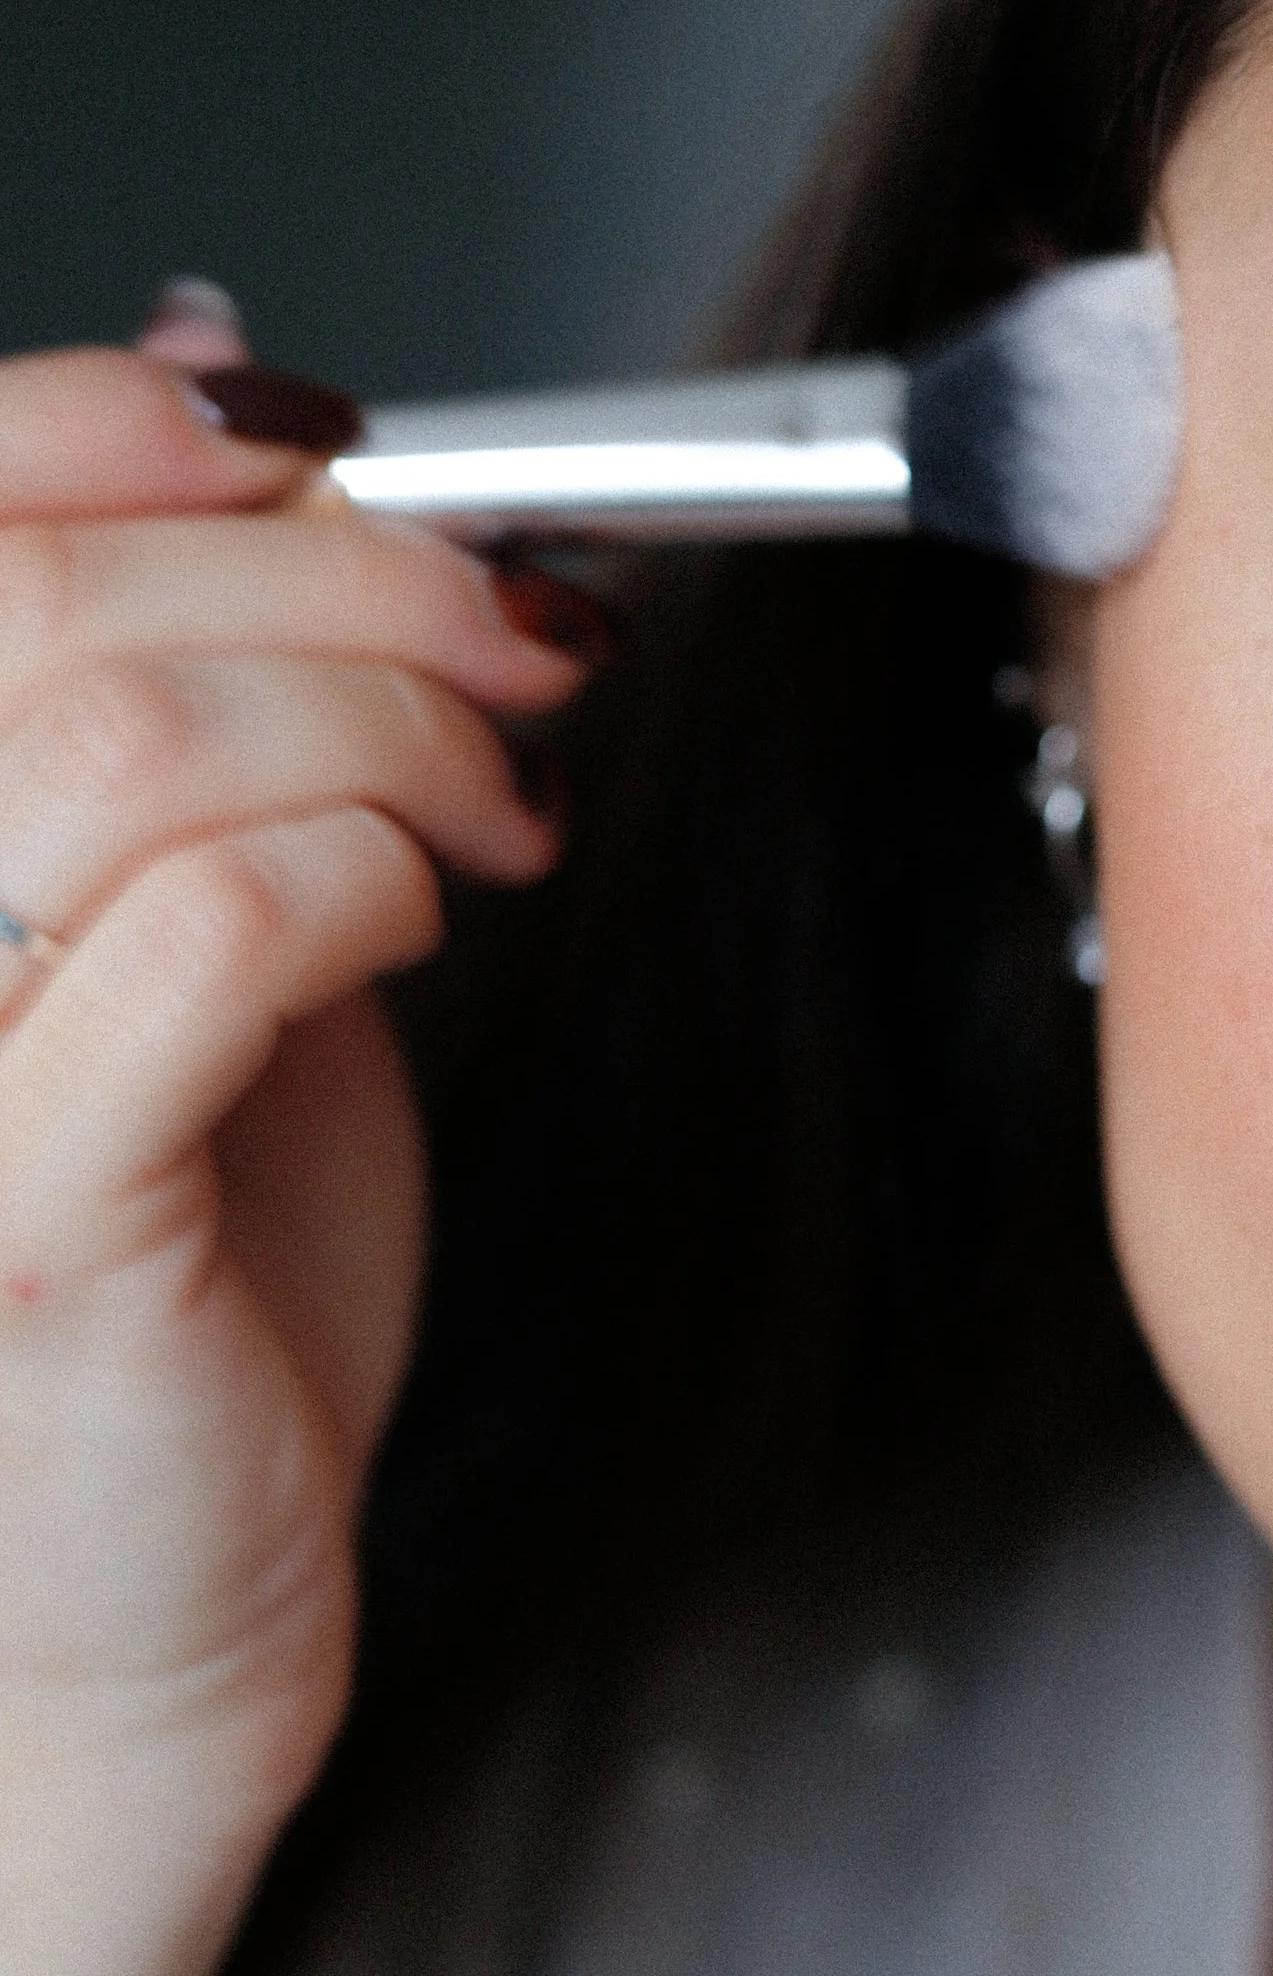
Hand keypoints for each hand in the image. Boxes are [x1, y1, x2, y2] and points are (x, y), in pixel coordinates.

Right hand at [0, 290, 584, 1815]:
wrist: (143, 1606)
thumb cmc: (172, 1269)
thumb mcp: (173, 907)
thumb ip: (182, 668)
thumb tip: (224, 369)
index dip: (125, 420)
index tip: (335, 439)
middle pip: (45, 603)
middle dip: (349, 573)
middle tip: (519, 641)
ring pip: (138, 738)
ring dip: (392, 725)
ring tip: (499, 802)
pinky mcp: (15, 1207)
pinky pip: (222, 924)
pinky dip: (375, 871)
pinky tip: (430, 914)